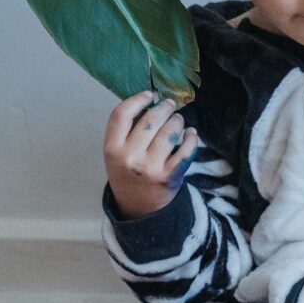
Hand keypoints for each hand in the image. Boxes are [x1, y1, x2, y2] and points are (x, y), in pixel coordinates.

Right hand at [103, 91, 198, 219]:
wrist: (138, 208)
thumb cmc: (128, 173)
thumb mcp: (116, 153)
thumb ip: (127, 131)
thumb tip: (150, 100)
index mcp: (112, 149)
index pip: (121, 115)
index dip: (137, 99)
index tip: (149, 94)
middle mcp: (129, 158)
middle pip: (150, 120)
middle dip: (164, 108)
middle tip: (170, 104)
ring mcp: (150, 168)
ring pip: (170, 132)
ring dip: (178, 121)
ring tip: (178, 120)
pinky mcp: (170, 177)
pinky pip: (186, 150)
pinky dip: (192, 138)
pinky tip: (191, 134)